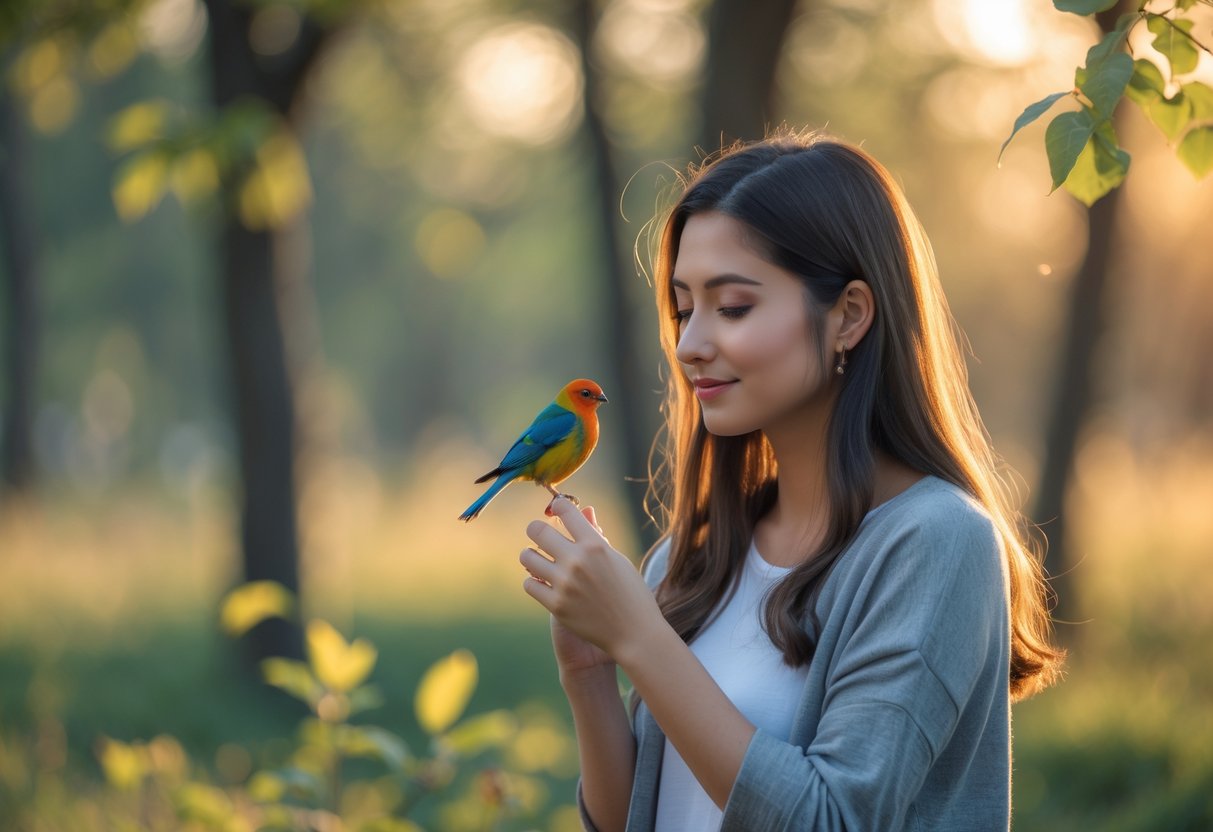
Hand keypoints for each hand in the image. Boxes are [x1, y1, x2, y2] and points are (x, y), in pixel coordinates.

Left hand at [520, 498, 662, 665]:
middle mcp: (577, 561)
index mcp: (595, 545)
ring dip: (531, 556)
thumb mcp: (617, 558)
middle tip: (540, 536)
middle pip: (537, 530)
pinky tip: (545, 583)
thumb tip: (584, 510)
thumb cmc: (631, 593)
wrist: (634, 633)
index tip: (556, 510)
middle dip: (536, 530)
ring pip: (527, 557)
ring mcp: (564, 584)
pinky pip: (529, 584)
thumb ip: (596, 535)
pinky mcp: (556, 606)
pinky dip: (535, 582)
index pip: (565, 510)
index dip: (558, 506)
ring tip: (540, 561)